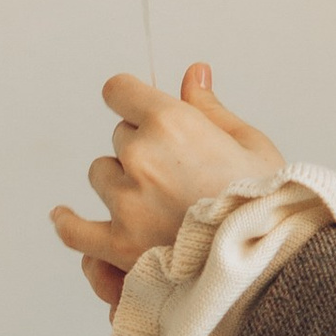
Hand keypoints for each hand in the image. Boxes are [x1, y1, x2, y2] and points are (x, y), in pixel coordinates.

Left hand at [50, 63, 283, 305]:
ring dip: (120, 183)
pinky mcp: (119, 245)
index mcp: (172, 122)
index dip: (131, 98)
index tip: (139, 109)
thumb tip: (193, 72)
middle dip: (142, 148)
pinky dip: (68, 222)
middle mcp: (142, 157)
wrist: (272, 263)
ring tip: (159, 204)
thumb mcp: (250, 144)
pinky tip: (63, 216)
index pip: (119, 91)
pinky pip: (75, 230)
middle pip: (119, 136)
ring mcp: (127, 202)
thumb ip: (210, 107)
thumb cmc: (268, 204)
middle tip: (177, 173)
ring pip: (101, 175)